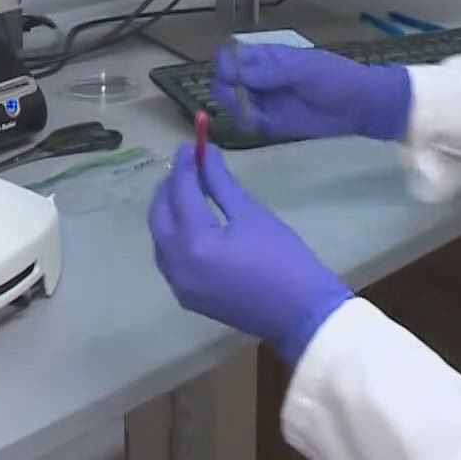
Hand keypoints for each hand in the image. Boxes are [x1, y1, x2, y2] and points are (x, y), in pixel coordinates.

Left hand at [149, 144, 352, 362]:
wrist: (301, 315)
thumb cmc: (283, 259)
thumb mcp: (251, 215)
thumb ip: (221, 183)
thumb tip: (204, 153)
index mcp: (194, 242)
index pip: (180, 193)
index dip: (185, 165)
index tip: (191, 144)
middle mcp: (177, 265)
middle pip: (159, 216)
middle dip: (169, 187)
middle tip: (186, 165)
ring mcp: (179, 285)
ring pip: (160, 238)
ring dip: (168, 211)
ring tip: (187, 189)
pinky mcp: (188, 297)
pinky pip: (169, 259)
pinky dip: (173, 236)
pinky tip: (189, 222)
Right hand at [212, 44, 411, 140]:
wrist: (360, 105)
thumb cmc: (334, 78)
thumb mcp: (302, 68)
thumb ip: (268, 71)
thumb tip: (233, 72)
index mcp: (267, 56)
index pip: (232, 55)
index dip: (226, 62)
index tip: (230, 71)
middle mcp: (260, 77)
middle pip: (225, 78)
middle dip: (224, 84)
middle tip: (237, 92)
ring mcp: (264, 99)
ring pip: (232, 100)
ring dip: (232, 103)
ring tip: (248, 106)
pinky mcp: (271, 122)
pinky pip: (247, 121)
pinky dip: (245, 120)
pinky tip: (255, 119)